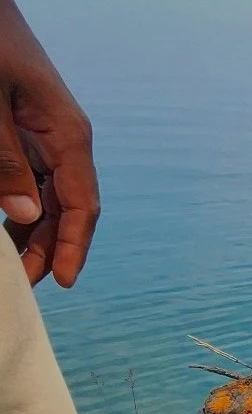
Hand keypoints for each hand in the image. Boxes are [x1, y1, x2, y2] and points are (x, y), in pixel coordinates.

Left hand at [0, 0, 99, 287]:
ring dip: (30, 231)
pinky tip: (4, 225)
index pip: (81, 205)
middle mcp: (63, 140)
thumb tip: (24, 216)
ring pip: (45, 197)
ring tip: (12, 264)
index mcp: (68, 135)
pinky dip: (17, 204)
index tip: (63, 282)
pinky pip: (27, 177)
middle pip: (64, 208)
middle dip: (47, 248)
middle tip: (23, 285)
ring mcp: (43, 134)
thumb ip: (6, 160)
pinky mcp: (22, 128)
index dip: (73, 247)